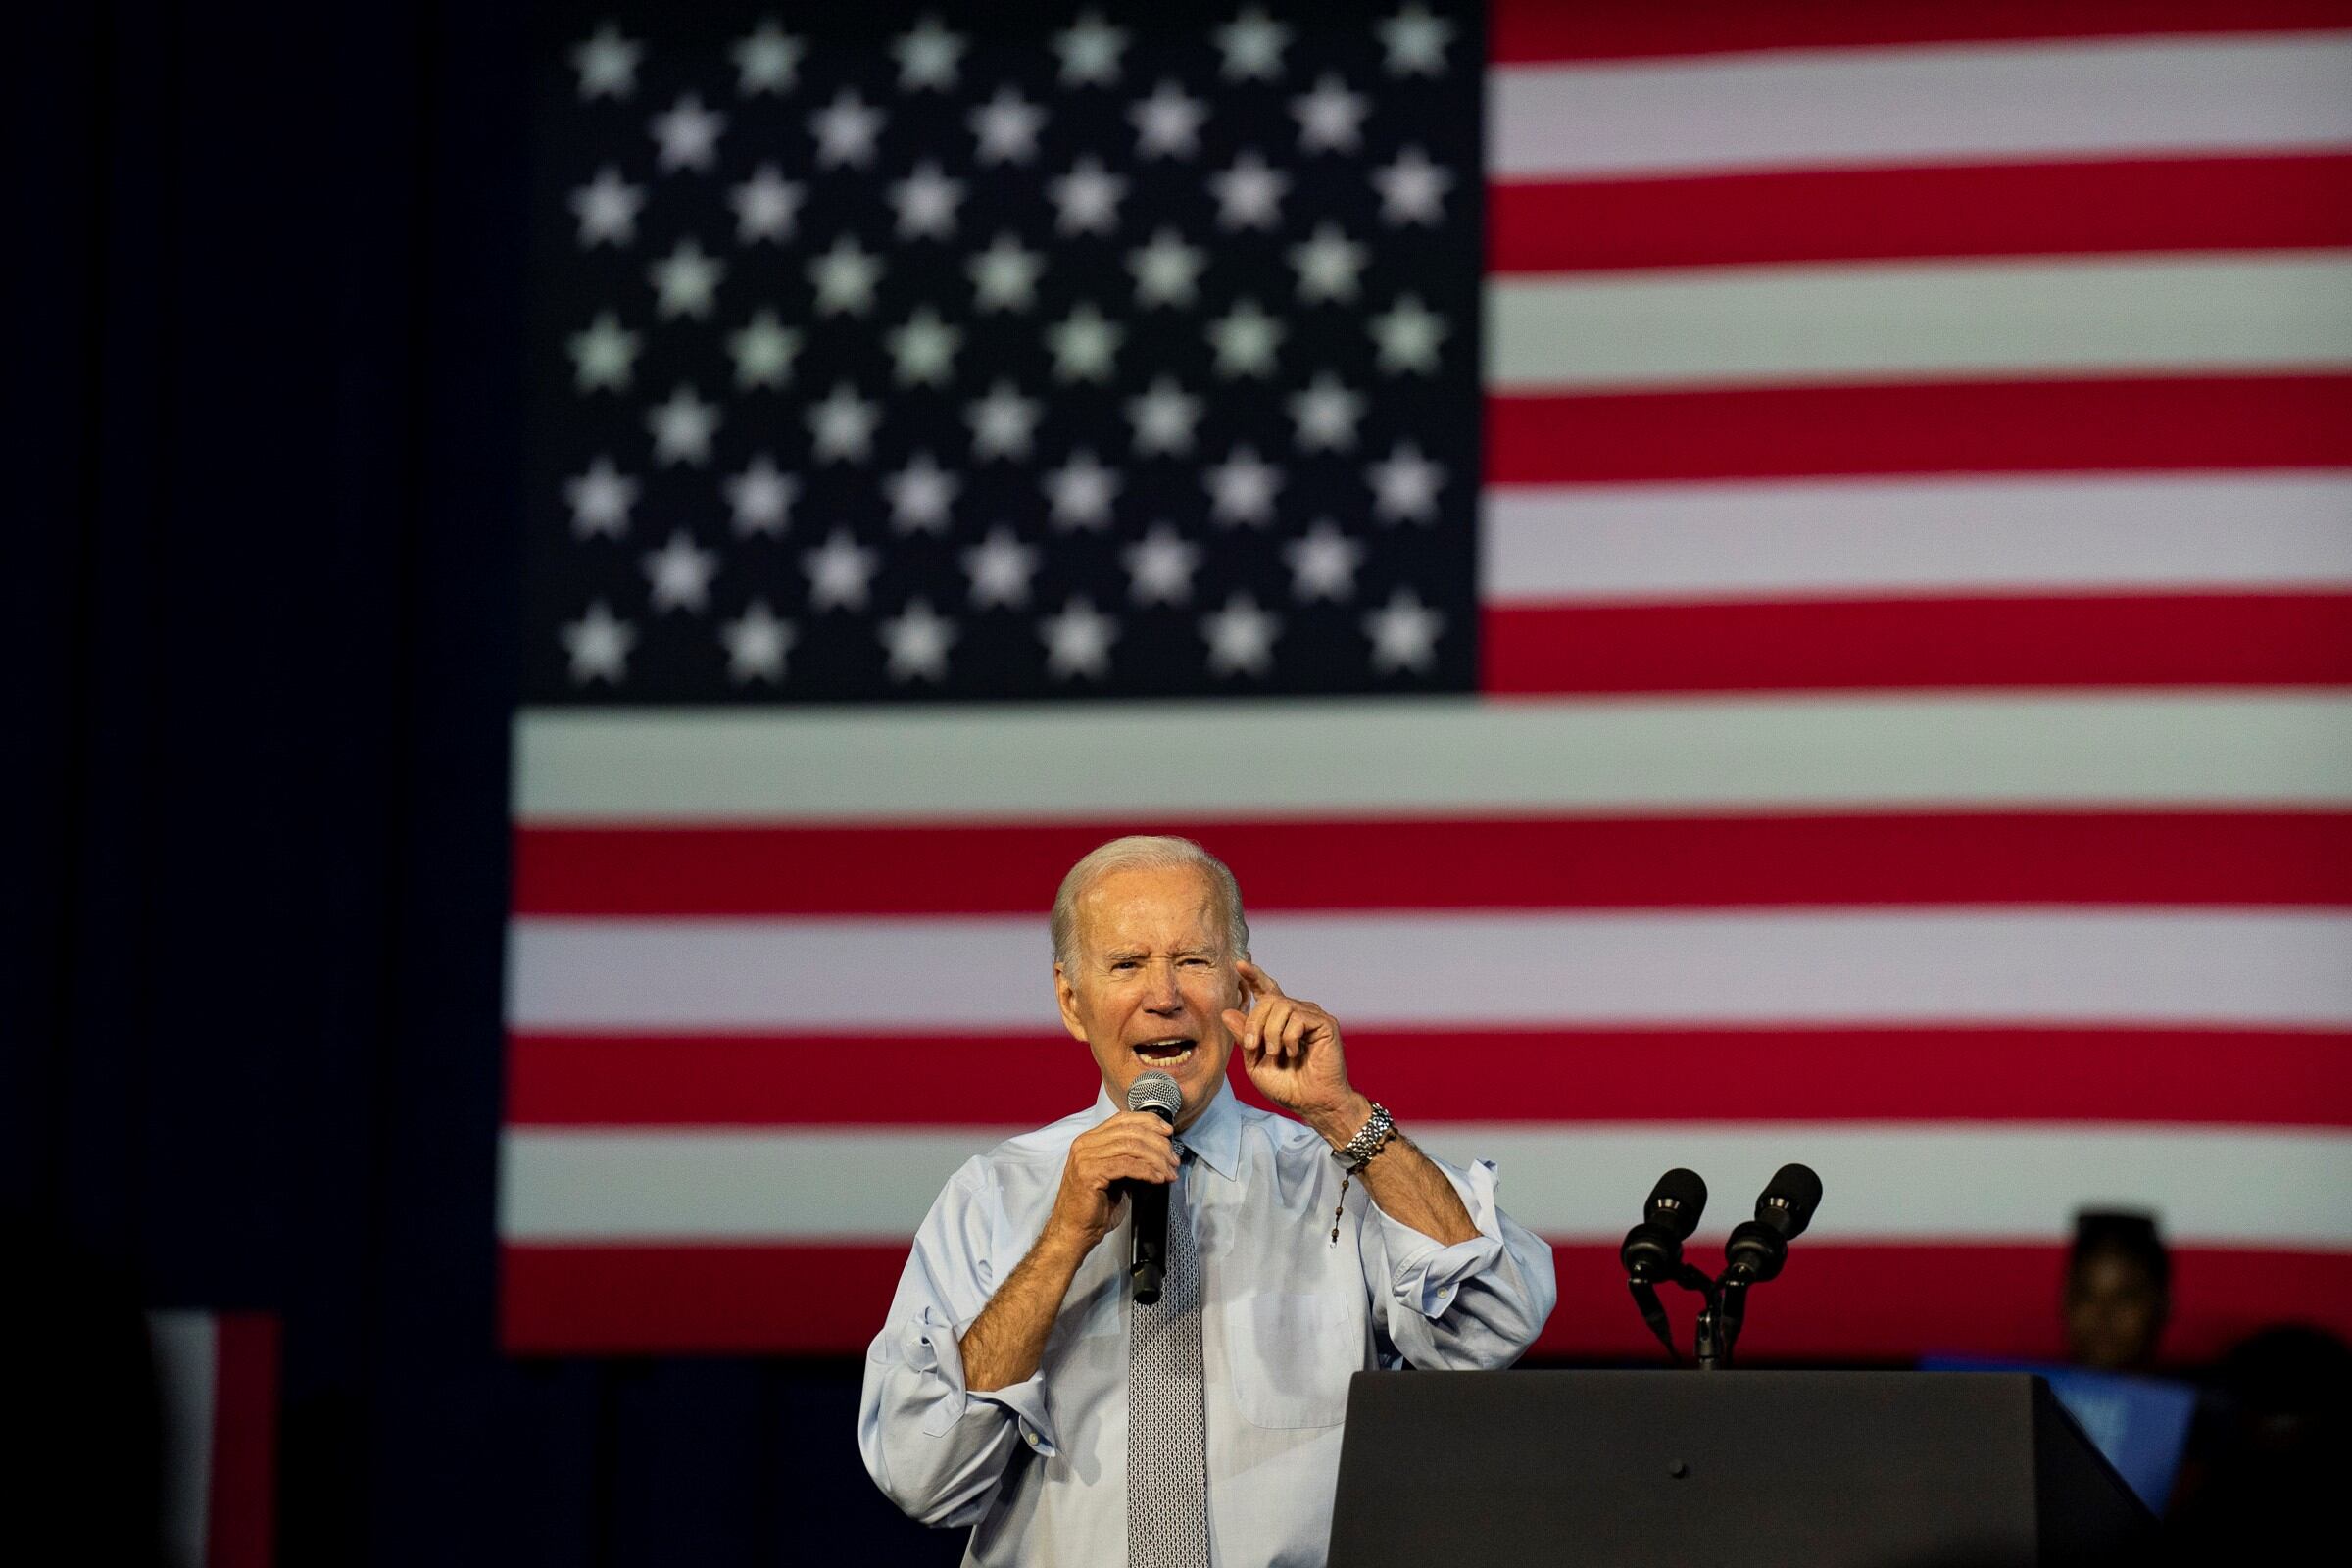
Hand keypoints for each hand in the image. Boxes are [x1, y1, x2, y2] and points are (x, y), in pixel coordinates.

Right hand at [1046, 1110, 1180, 1250]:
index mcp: (1089, 1139)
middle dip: (1158, 1144)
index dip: (1149, 1122)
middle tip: (1173, 1159)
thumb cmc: (1094, 1206)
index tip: (1168, 1131)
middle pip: (1130, 1132)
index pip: (1123, 1119)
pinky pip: (1126, 1165)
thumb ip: (1127, 1157)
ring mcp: (1085, 1157)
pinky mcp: (1090, 1173)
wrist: (1073, 1230)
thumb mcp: (1113, 1175)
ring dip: (1157, 1159)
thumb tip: (1158, 1149)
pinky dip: (1147, 1171)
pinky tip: (1158, 1178)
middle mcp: (1085, 1144)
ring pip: (1131, 1147)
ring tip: (1169, 1172)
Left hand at [1222, 960, 1369, 1143]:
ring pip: (1282, 1005)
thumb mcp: (1255, 1062)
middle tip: (1252, 1046)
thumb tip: (1227, 1012)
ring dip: (1271, 1033)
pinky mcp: (1325, 1023)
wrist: (1312, 1103)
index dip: (1254, 976)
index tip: (1239, 964)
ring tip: (1277, 1054)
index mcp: (1280, 1021)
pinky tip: (1295, 1053)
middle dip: (1254, 1022)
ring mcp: (1312, 1016)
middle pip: (1269, 999)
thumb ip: (1243, 1038)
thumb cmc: (1287, 1086)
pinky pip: (1298, 1017)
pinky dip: (1289, 1038)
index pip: (1267, 990)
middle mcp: (1297, 1013)